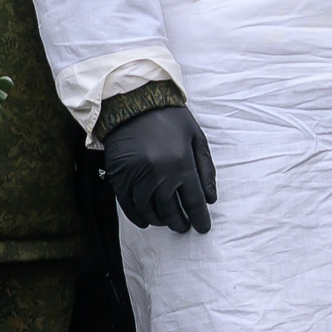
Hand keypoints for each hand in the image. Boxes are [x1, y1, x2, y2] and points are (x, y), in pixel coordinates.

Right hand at [102, 105, 218, 234]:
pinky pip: (128, 206)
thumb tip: (211, 199)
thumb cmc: (171, 119)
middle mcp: (160, 175)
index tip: (203, 228)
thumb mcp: (197, 138)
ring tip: (167, 222)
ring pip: (149, 211)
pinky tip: (146, 220)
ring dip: (160, 220)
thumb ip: (206, 169)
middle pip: (171, 210)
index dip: (200, 218)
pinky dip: (138, 216)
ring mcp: (137, 178)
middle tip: (184, 227)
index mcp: (182, 164)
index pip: (194, 202)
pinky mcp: (119, 177)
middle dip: (179, 222)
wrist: (135, 103)